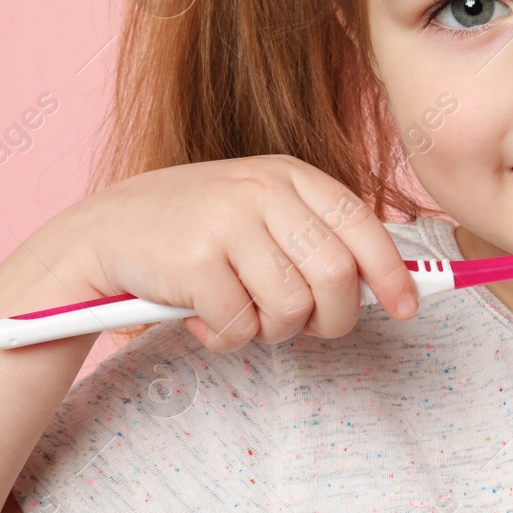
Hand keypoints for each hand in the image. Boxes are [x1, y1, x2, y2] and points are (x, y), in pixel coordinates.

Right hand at [34, 154, 417, 351]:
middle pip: (337, 275)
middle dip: (332, 318)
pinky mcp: (193, 260)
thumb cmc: (200, 233)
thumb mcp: (265, 215)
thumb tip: (395, 284)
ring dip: (274, 331)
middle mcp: (263, 190)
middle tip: (308, 327)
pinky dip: (227, 338)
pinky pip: (240, 326)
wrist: (104, 232)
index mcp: (290, 175)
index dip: (393, 272)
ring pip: (292, 307)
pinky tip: (202, 316)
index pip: (363, 226)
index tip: (409, 307)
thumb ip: (321, 239)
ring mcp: (226, 221)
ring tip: (244, 313)